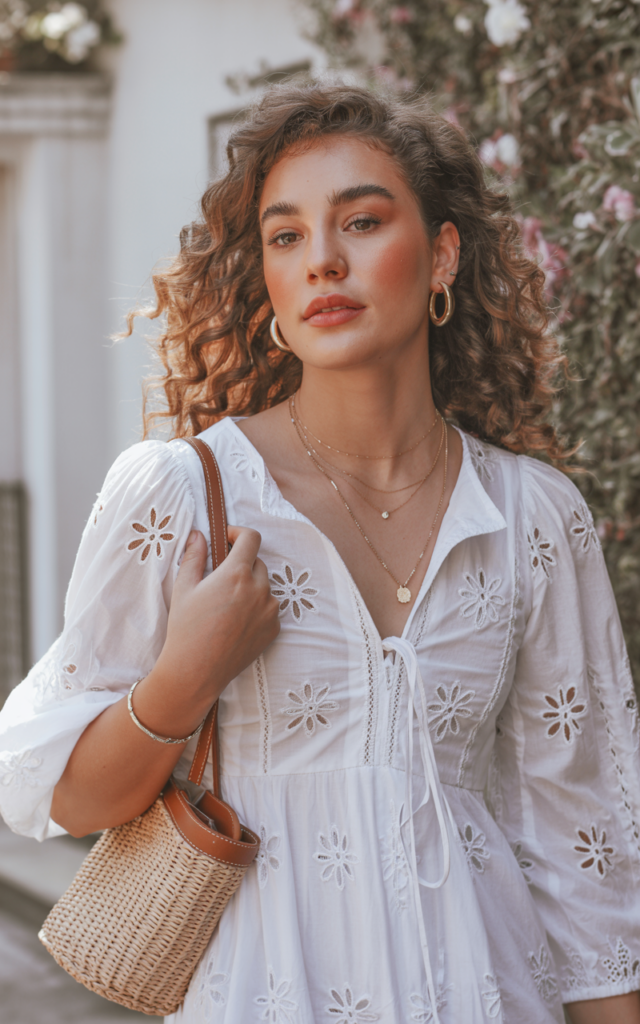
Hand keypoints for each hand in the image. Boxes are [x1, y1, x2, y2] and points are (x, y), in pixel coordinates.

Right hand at [151, 525, 279, 706]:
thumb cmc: (186, 628)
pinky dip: (257, 608)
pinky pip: (269, 609)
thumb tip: (198, 534)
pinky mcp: (274, 629)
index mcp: (237, 573)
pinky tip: (236, 622)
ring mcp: (270, 610)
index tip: (227, 538)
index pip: (251, 538)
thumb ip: (194, 556)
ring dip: (250, 587)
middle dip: (241, 564)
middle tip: (220, 578)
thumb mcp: (184, 587)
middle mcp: (259, 589)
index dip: (238, 533)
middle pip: (257, 563)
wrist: (196, 671)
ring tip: (227, 605)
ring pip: (264, 586)